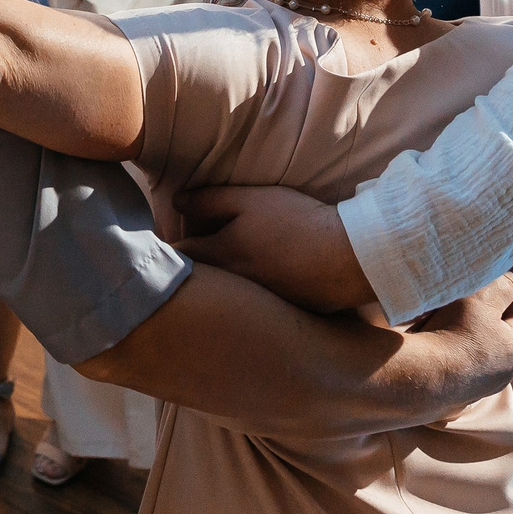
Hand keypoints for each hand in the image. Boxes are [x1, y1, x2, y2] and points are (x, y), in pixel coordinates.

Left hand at [174, 184, 374, 312]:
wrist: (349, 258)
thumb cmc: (297, 222)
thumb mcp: (251, 200)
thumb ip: (210, 200)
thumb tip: (176, 202)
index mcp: (219, 257)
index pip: (176, 255)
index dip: (167, 244)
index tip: (163, 237)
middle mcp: (230, 288)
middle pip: (196, 278)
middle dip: (188, 266)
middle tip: (189, 248)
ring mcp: (253, 305)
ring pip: (222, 293)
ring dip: (216, 281)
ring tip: (227, 261)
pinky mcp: (278, 313)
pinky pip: (249, 304)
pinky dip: (243, 294)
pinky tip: (261, 276)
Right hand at [407, 271, 512, 396]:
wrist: (419, 378)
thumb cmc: (455, 334)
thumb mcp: (482, 298)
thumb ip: (505, 282)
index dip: (504, 293)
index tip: (486, 281)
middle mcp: (502, 374)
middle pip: (497, 334)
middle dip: (483, 315)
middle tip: (462, 298)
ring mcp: (477, 388)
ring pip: (475, 352)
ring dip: (463, 335)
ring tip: (441, 318)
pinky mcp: (453, 396)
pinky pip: (455, 367)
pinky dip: (447, 353)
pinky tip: (430, 342)